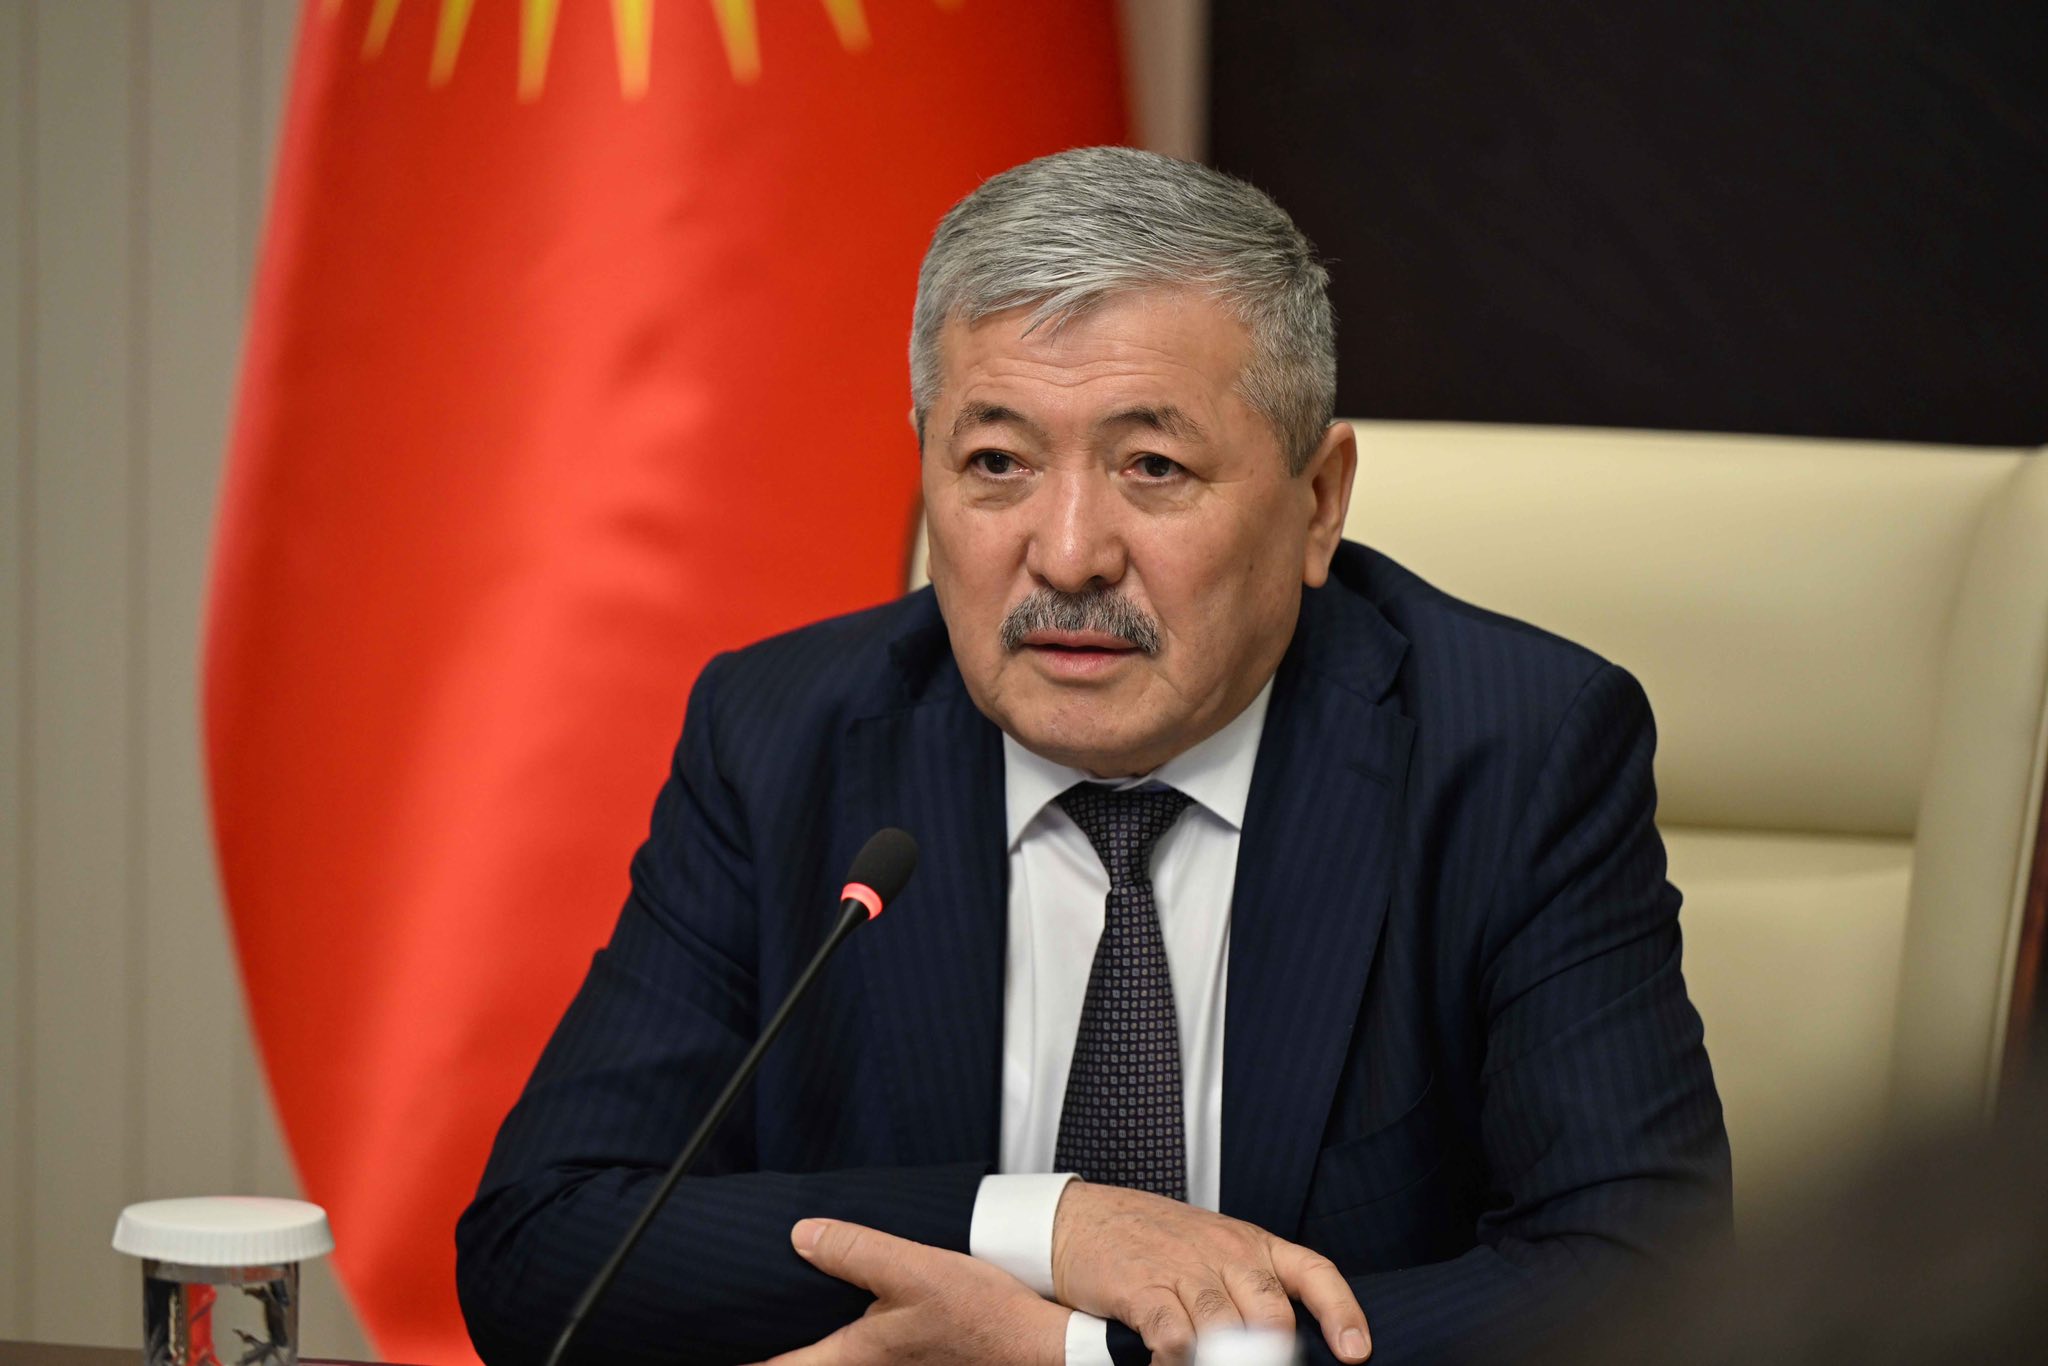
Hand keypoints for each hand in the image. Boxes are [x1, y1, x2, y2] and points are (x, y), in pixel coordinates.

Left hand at [753, 1218, 1069, 1365]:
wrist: (1042, 1345)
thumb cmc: (984, 1318)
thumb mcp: (913, 1269)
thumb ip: (854, 1252)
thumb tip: (802, 1235)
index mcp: (855, 1357)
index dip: (748, 1360)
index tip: (717, 1350)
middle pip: (807, 1364)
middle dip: (777, 1349)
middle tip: (744, 1328)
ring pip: (836, 1357)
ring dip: (813, 1342)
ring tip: (789, 1318)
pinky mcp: (917, 1359)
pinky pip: (866, 1350)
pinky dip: (847, 1333)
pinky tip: (855, 1307)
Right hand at [1050, 1182, 1370, 1364]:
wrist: (1081, 1217)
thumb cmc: (1153, 1240)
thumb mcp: (1213, 1250)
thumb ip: (1250, 1288)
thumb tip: (1282, 1343)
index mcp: (1251, 1243)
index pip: (1314, 1272)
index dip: (1341, 1313)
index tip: (1356, 1353)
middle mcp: (1225, 1252)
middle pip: (1272, 1314)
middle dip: (1273, 1357)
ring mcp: (1183, 1267)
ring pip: (1226, 1331)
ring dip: (1225, 1363)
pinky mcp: (1143, 1285)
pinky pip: (1174, 1336)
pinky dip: (1178, 1362)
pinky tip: (1171, 1365)